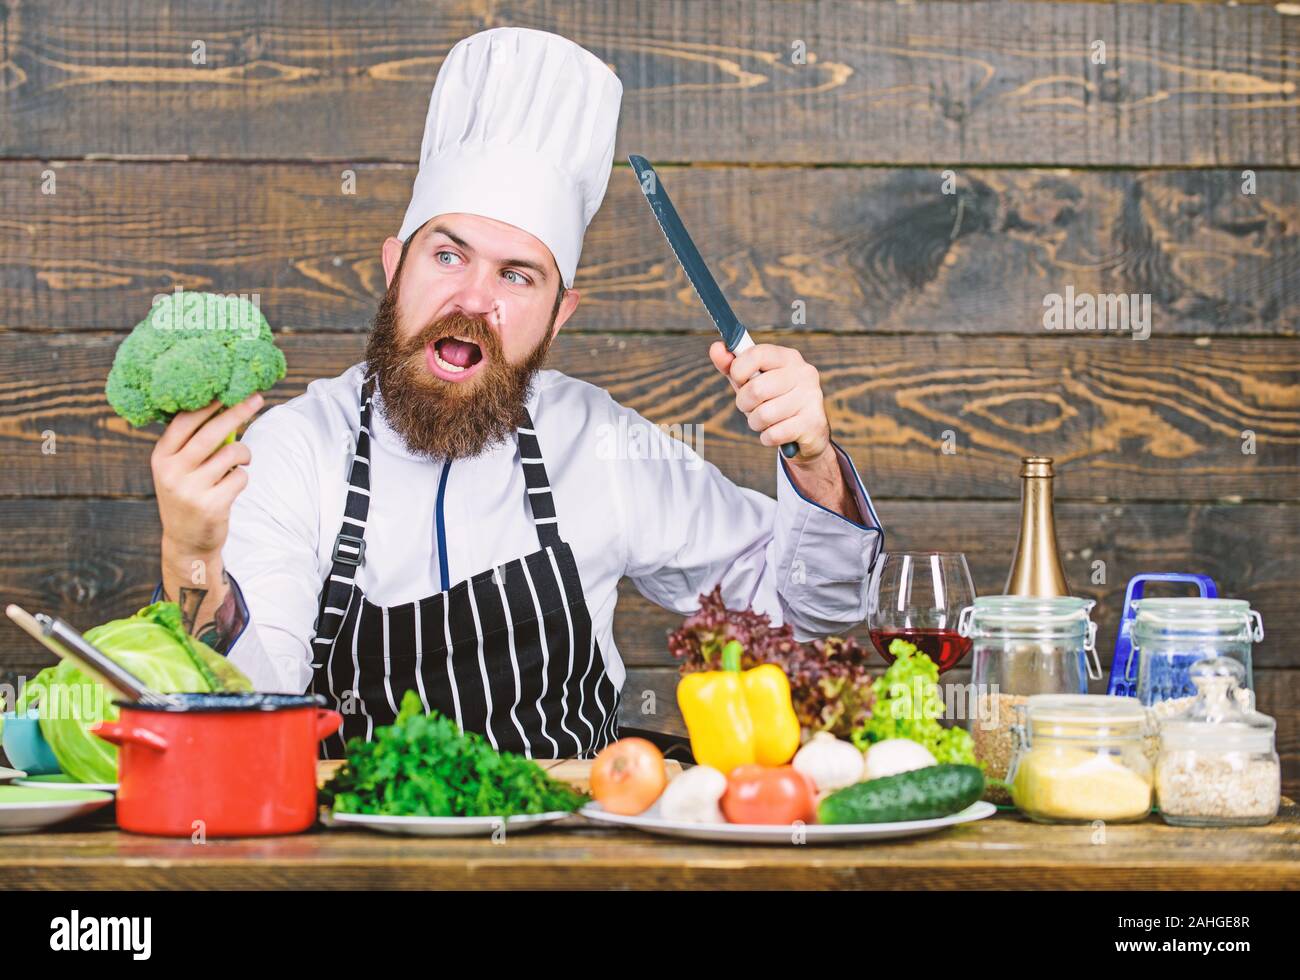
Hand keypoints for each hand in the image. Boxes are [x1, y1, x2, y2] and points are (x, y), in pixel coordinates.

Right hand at [152, 395, 261, 557]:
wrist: (186, 541)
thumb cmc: (188, 494)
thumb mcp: (179, 469)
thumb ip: (194, 444)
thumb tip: (225, 408)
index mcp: (161, 457)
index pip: (185, 421)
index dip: (208, 404)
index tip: (227, 389)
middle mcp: (172, 471)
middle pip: (212, 433)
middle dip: (237, 412)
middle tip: (257, 398)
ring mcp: (191, 489)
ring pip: (232, 453)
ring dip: (245, 453)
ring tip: (242, 459)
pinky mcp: (212, 505)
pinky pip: (241, 477)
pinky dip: (243, 477)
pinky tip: (232, 486)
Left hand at [708, 340, 830, 461]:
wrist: (807, 432)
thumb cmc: (774, 400)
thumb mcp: (751, 381)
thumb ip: (732, 365)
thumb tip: (715, 348)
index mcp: (788, 357)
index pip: (757, 354)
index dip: (738, 369)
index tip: (738, 379)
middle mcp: (804, 373)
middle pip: (756, 389)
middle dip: (744, 403)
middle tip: (749, 406)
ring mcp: (811, 398)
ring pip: (764, 415)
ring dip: (755, 422)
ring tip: (764, 420)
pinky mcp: (812, 423)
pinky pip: (774, 434)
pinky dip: (767, 437)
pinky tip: (776, 432)